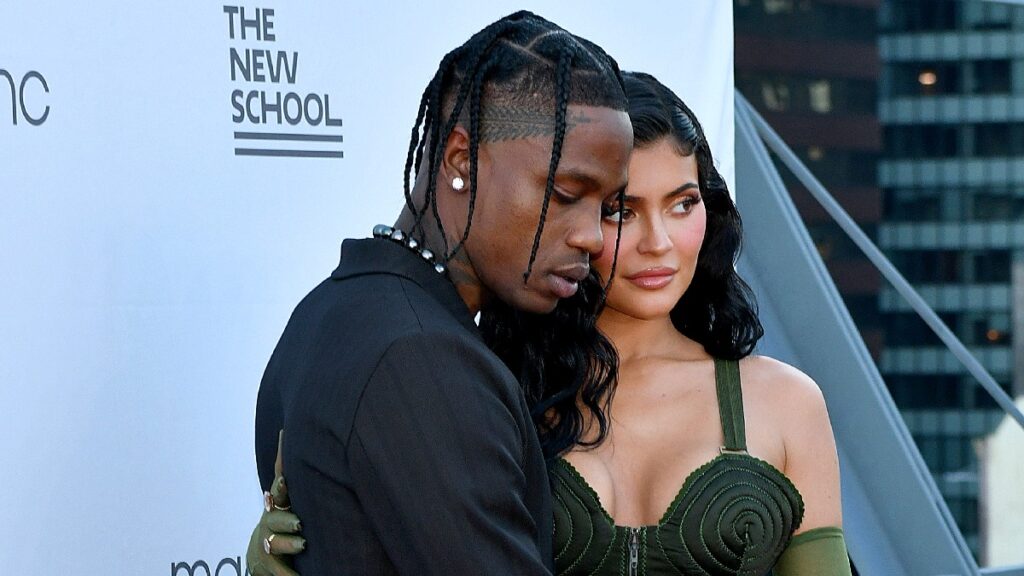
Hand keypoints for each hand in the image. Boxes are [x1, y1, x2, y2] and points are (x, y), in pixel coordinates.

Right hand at [246, 430, 304, 575]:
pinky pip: (279, 571)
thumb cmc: (283, 521)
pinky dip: (289, 575)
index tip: (285, 477)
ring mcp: (268, 543)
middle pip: (277, 519)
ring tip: (302, 544)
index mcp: (278, 503)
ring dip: (288, 544)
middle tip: (300, 521)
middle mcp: (270, 521)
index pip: (280, 486)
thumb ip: (291, 477)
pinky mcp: (269, 565)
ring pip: (276, 544)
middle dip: (287, 518)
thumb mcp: (288, 499)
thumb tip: (293, 437)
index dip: (282, 480)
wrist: (260, 556)